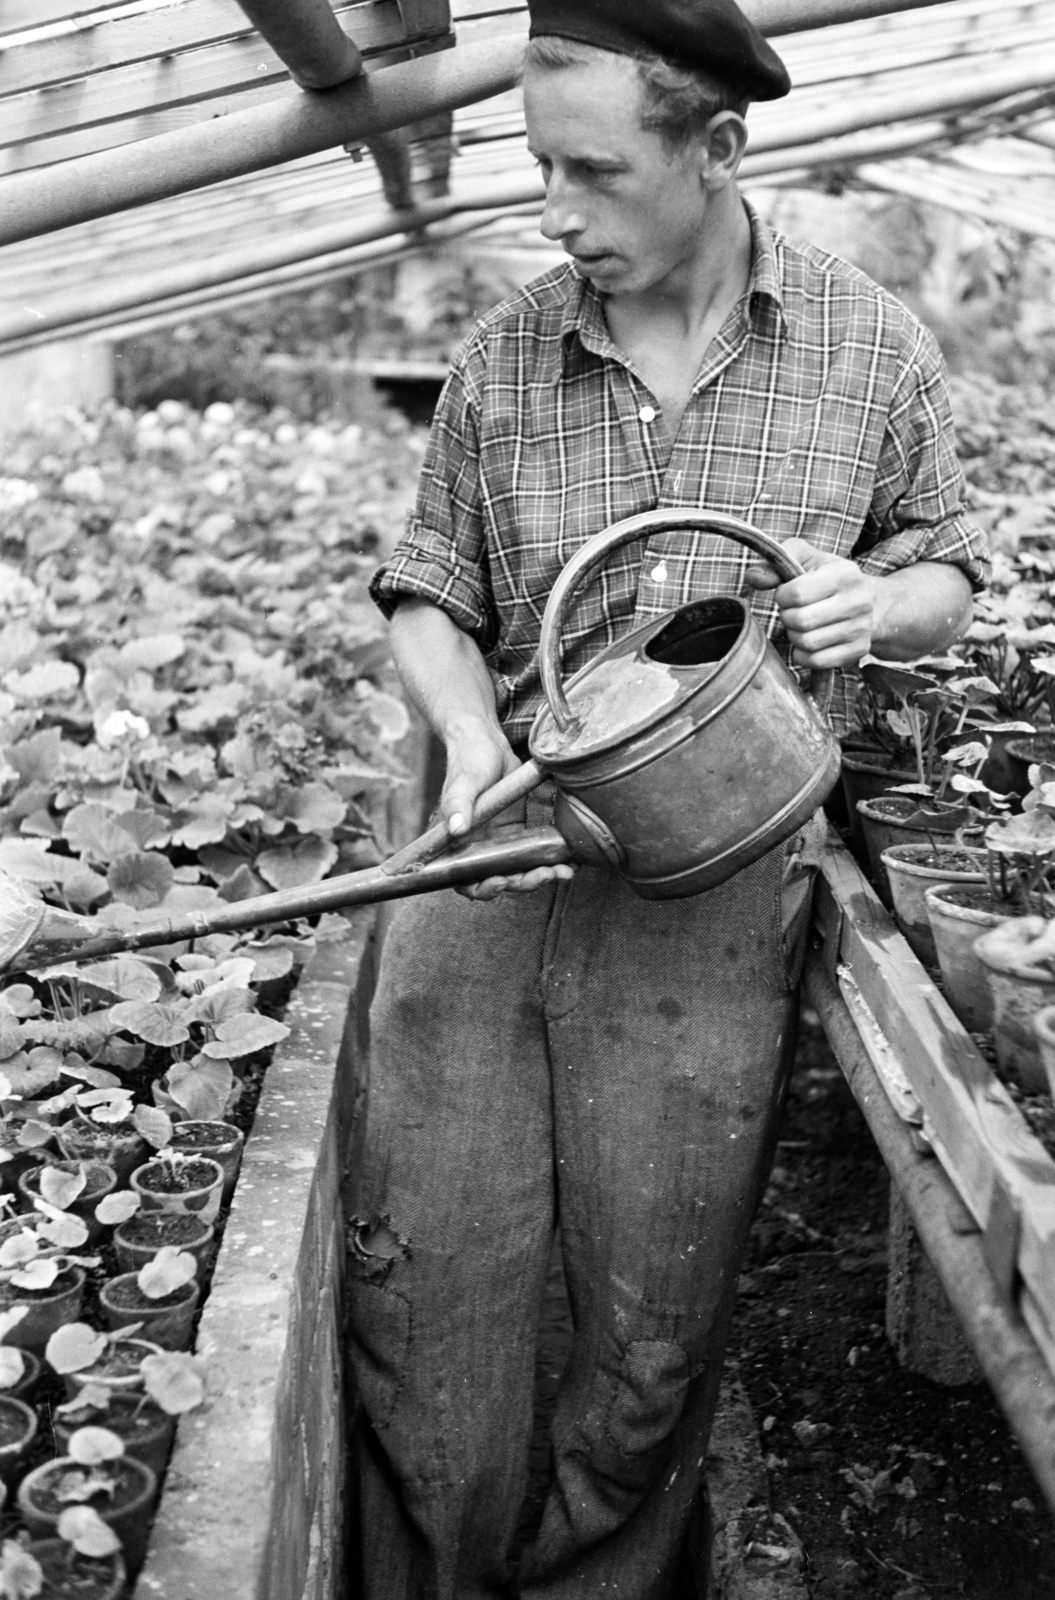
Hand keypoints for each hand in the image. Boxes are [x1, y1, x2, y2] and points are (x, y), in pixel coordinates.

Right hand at [441, 719, 576, 900]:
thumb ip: (457, 804)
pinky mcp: (517, 834)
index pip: (465, 880)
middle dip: (523, 883)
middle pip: (499, 880)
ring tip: (564, 872)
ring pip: (519, 872)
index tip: (503, 882)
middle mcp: (477, 849)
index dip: (484, 888)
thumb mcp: (464, 781)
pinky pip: (532, 855)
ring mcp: (498, 843)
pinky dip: (550, 861)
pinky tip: (570, 860)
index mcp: (457, 844)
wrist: (486, 743)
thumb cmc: (468, 760)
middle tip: (544, 874)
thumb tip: (456, 829)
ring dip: (540, 876)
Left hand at [744, 539, 877, 667]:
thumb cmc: (828, 578)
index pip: (798, 593)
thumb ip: (777, 562)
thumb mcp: (806, 559)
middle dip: (788, 616)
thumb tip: (752, 577)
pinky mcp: (858, 651)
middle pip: (801, 621)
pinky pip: (816, 661)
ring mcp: (860, 629)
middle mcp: (858, 602)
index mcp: (845, 574)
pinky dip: (803, 654)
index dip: (783, 596)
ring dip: (794, 635)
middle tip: (793, 611)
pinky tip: (807, 641)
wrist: (870, 602)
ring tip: (801, 625)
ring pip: (807, 643)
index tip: (787, 594)